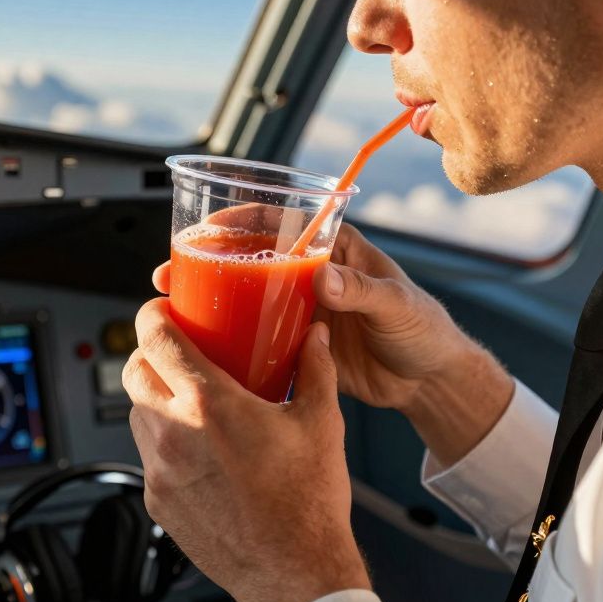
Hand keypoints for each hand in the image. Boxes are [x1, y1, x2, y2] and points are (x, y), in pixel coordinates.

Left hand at [124, 299, 369, 601]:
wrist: (293, 574)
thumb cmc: (307, 503)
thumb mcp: (321, 423)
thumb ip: (315, 369)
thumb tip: (314, 336)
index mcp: (210, 404)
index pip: (155, 338)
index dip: (152, 315)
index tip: (163, 310)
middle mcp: (174, 433)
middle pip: (133, 371)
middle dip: (150, 354)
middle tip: (179, 352)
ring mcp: (160, 470)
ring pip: (135, 414)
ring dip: (155, 398)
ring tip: (191, 401)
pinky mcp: (157, 500)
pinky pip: (148, 455)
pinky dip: (164, 441)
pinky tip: (199, 447)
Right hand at [154, 222, 513, 464]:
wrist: (430, 382)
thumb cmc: (425, 330)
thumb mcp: (397, 304)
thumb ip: (362, 290)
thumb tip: (324, 278)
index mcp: (336, 249)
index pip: (283, 221)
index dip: (244, 219)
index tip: (209, 228)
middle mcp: (311, 274)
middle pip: (251, 257)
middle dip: (208, 258)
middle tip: (172, 270)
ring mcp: (300, 310)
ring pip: (247, 295)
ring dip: (211, 296)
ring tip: (173, 302)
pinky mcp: (298, 345)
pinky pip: (257, 335)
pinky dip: (230, 336)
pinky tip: (202, 342)